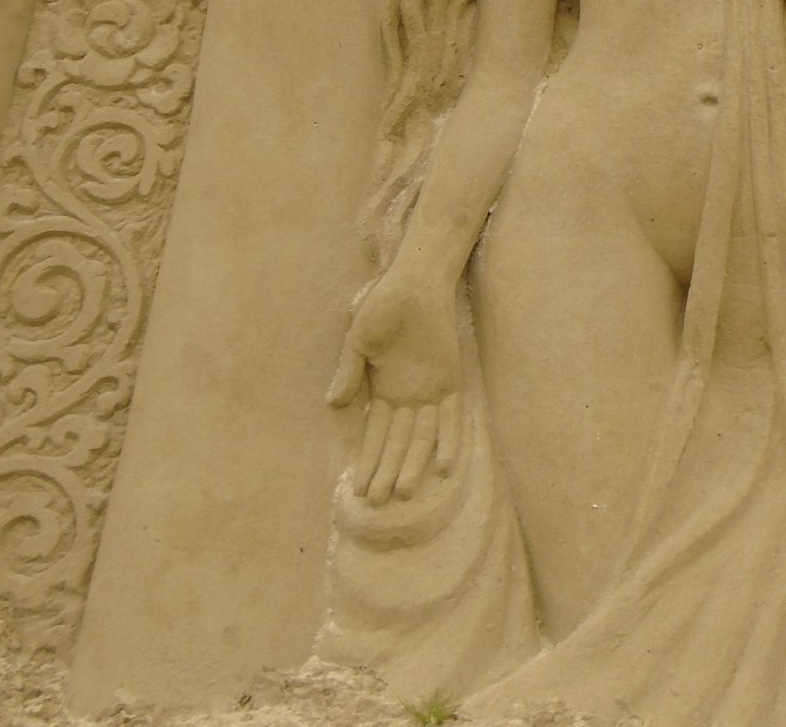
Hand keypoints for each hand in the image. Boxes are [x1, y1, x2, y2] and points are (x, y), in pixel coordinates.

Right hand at [327, 262, 463, 503]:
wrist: (415, 283)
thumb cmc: (383, 308)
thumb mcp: (359, 342)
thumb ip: (350, 373)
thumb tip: (333, 406)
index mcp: (382, 391)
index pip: (374, 435)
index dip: (367, 461)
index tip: (356, 487)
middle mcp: (407, 398)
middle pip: (397, 443)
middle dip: (386, 471)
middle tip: (377, 502)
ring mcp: (430, 391)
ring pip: (423, 437)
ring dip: (414, 464)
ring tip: (403, 492)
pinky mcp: (451, 381)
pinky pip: (452, 417)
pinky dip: (450, 440)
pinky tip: (446, 467)